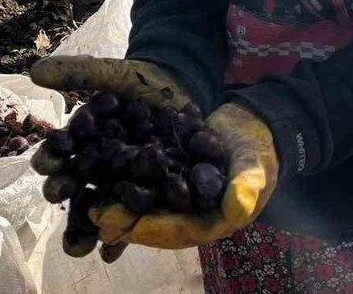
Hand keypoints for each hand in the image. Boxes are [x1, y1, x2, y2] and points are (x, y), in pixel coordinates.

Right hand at [29, 55, 193, 260]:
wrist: (179, 89)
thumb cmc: (138, 81)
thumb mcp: (110, 72)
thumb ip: (78, 73)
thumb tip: (34, 71)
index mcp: (79, 140)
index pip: (57, 153)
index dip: (49, 159)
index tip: (46, 163)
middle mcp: (92, 166)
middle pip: (71, 186)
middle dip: (63, 193)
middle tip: (59, 195)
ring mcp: (116, 183)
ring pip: (95, 208)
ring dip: (86, 224)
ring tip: (80, 241)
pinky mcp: (143, 194)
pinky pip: (129, 217)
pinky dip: (120, 237)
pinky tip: (111, 252)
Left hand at [90, 101, 277, 249]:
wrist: (254, 122)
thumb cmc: (259, 146)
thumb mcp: (256, 163)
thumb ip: (246, 185)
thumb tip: (237, 210)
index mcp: (213, 220)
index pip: (179, 230)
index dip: (153, 229)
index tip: (126, 226)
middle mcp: (193, 213)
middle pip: (155, 221)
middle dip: (126, 219)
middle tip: (97, 214)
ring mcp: (180, 196)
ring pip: (146, 203)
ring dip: (120, 202)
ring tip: (93, 197)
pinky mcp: (172, 175)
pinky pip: (146, 182)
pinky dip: (126, 178)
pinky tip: (103, 169)